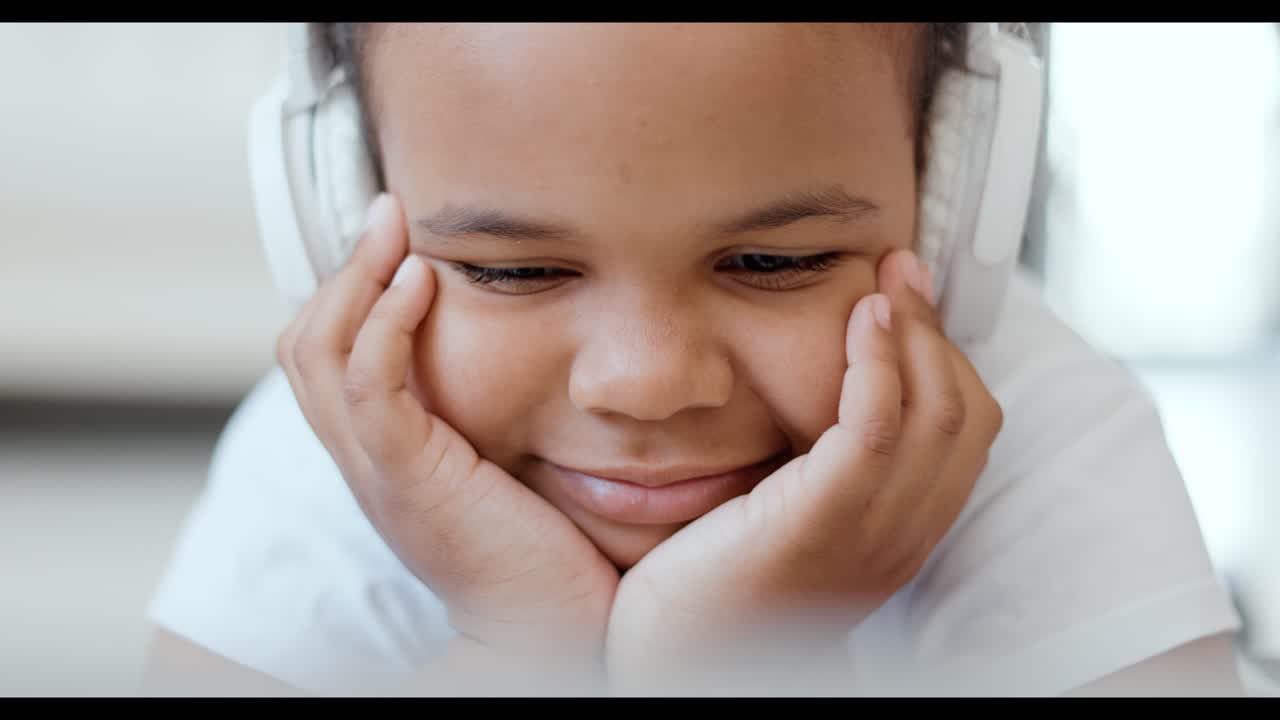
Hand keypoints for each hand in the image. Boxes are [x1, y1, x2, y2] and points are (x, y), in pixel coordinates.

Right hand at [276, 194, 619, 680]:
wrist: (559, 626)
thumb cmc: (547, 548)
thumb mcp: (507, 460)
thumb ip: (490, 408)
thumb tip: (526, 341)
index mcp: (382, 456)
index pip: (325, 360)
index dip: (347, 291)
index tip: (396, 235)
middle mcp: (363, 463)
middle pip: (302, 347)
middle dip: (342, 270)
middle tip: (388, 212)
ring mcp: (377, 474)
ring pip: (317, 356)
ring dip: (354, 280)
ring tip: (396, 228)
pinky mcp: (408, 481)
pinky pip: (369, 388)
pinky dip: (383, 326)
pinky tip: (421, 282)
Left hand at [606, 248, 1002, 694]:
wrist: (672, 669)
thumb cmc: (707, 594)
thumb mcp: (780, 521)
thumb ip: (812, 470)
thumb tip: (812, 401)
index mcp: (894, 537)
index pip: (962, 435)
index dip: (944, 358)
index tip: (905, 301)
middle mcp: (898, 540)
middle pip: (966, 415)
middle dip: (938, 331)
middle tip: (901, 274)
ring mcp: (865, 537)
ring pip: (937, 414)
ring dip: (915, 333)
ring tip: (884, 284)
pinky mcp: (817, 524)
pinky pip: (876, 430)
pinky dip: (879, 365)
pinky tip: (858, 322)